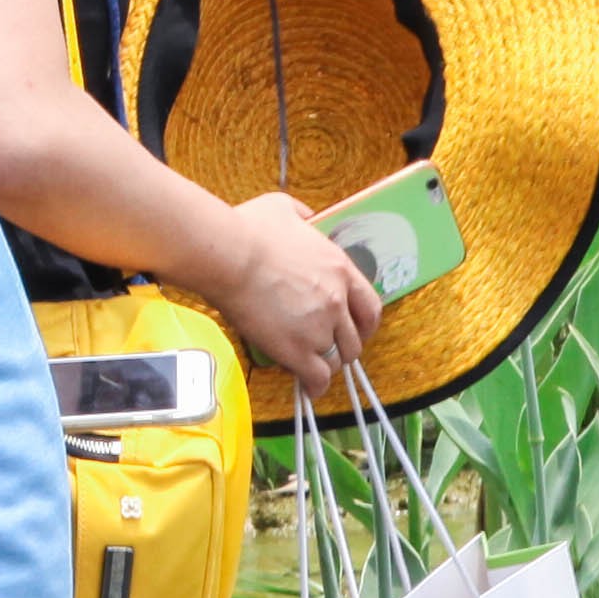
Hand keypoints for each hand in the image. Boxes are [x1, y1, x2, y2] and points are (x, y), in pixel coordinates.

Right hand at [196, 196, 380, 404]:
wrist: (228, 255)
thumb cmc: (249, 230)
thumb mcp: (285, 208)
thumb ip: (304, 215)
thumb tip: (306, 217)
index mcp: (339, 269)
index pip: (370, 307)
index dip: (366, 324)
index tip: (358, 330)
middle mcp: (336, 301)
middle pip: (354, 339)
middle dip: (343, 348)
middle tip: (330, 351)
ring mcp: (318, 328)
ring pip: (336, 361)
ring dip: (326, 366)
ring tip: (313, 369)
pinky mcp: (296, 349)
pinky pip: (316, 378)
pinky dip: (315, 386)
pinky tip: (308, 389)